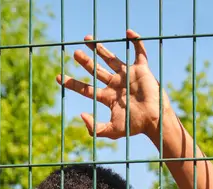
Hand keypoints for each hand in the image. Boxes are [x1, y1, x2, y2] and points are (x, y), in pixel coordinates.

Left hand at [56, 29, 170, 139]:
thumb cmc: (135, 127)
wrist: (154, 120)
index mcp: (108, 98)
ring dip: (100, 49)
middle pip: (96, 70)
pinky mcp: (141, 70)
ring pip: (112, 58)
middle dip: (85, 61)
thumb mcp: (112, 131)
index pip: (86, 89)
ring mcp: (127, 76)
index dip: (72, 83)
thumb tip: (81, 115)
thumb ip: (95, 128)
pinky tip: (128, 32)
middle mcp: (116, 85)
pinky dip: (136, 41)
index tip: (58, 77)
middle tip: (74, 53)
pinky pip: (139, 52)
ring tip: (87, 39)